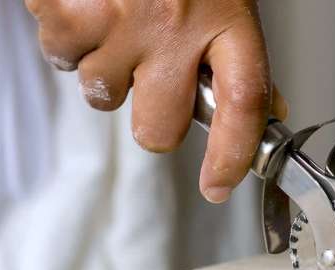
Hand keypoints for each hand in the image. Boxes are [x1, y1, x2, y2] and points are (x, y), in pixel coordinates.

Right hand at [26, 0, 286, 202]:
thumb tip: (270, 113)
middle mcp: (177, 25)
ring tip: (119, 24)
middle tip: (152, 78)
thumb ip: (244, 61)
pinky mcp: (70, 10)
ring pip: (104, 98)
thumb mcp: (230, 2)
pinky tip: (90, 9)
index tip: (218, 186)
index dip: (232, 157)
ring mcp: (121, 20)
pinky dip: (71, 41)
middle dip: (152, 116)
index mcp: (229, 19)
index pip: (244, 107)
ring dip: (108, 71)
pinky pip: (64, 60)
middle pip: (158, 130)